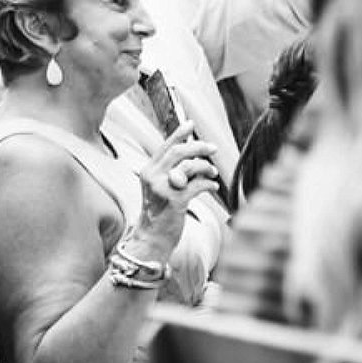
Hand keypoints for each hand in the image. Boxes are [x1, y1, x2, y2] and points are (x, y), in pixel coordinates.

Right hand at [133, 128, 221, 253]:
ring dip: (205, 167)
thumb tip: (193, 153)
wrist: (152, 238)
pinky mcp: (175, 201)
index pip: (165, 146)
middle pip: (179, 152)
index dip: (179, 133)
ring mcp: (163, 189)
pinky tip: (213, 187)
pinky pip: (198, 185)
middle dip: (199, 147)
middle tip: (213, 148)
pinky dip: (208, 184)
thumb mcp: (159, 187)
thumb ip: (171, 170)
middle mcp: (153, 177)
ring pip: (189, 166)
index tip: (191, 123)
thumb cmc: (159, 213)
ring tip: (212, 174)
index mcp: (148, 171)